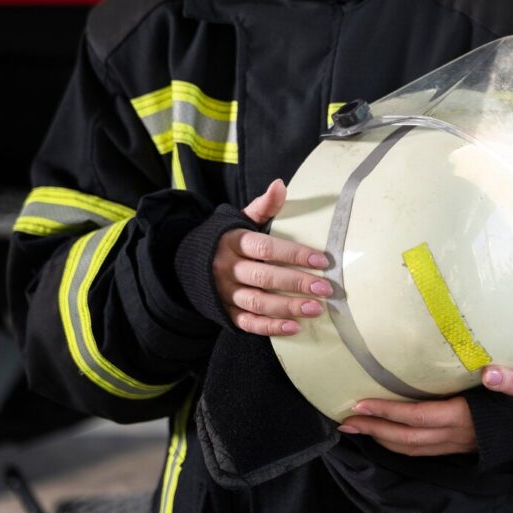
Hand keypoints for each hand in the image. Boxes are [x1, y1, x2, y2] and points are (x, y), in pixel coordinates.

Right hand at [213, 179, 331, 335]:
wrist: (187, 262)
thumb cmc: (226, 239)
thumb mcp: (240, 220)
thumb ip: (263, 206)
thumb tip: (280, 184)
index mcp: (233, 242)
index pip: (266, 248)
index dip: (294, 254)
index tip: (321, 260)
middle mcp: (228, 268)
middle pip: (264, 277)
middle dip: (296, 283)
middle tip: (325, 288)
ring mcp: (225, 292)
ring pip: (258, 302)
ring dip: (288, 307)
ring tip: (315, 308)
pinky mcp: (224, 312)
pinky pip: (247, 322)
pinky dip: (270, 327)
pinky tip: (294, 327)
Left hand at [337, 366, 512, 455]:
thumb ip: (510, 382)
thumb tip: (492, 374)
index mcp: (465, 417)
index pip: (417, 417)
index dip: (386, 412)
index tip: (359, 404)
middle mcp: (456, 435)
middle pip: (406, 438)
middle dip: (374, 430)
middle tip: (345, 421)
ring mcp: (456, 444)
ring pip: (411, 448)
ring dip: (381, 440)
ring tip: (356, 429)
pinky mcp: (457, 446)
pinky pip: (421, 450)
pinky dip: (399, 444)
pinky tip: (385, 435)